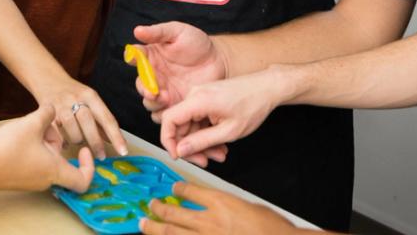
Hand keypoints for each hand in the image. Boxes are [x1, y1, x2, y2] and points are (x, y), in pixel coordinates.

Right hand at [0, 104, 94, 192]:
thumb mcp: (32, 123)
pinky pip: (35, 162)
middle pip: (63, 162)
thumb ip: (47, 113)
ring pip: (48, 159)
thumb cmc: (8, 149)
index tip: (83, 149)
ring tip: (30, 128)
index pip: (83, 180)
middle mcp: (46, 179)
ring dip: (43, 142)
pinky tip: (21, 135)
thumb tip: (53, 108)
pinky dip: (34, 147)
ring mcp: (32, 180)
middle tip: (45, 127)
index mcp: (55, 171)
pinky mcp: (20, 177)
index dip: (89, 166)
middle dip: (57, 141)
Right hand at [33, 77, 128, 160]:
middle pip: (89, 122)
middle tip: (101, 156)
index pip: (106, 118)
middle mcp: (76, 98)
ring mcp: (61, 105)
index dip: (116, 136)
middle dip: (96, 142)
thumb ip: (100, 119)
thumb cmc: (73, 92)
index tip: (123, 151)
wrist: (47, 78)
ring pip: (72, 129)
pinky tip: (65, 143)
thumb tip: (114, 140)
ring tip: (79, 142)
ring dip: (78, 140)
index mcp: (90, 95)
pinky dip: (63, 141)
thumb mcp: (90, 99)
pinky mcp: (47, 113)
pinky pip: (57, 132)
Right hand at [133, 23, 229, 114]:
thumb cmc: (197, 43)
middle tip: (153, 90)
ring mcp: (163, 92)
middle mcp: (153, 76)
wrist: (218, 61)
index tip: (134, 58)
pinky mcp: (174, 105)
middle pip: (140, 85)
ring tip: (167, 98)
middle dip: (144, 89)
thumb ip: (158, 32)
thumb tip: (138, 31)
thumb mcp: (178, 32)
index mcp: (150, 57)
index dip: (132, 58)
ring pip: (149, 103)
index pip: (135, 57)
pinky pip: (163, 115)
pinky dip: (165, 116)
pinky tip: (174, 109)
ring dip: (154, 103)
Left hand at [140, 182, 305, 234]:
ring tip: (144, 224)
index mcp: (221, 203)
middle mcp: (209, 222)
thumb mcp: (250, 207)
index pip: (191, 192)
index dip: (179, 189)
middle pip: (174, 214)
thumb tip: (219, 209)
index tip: (174, 188)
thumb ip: (230, 207)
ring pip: (172, 233)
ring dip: (155, 228)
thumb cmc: (272, 228)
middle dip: (159, 210)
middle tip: (150, 207)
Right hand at [158, 70, 281, 160]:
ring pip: (191, 126)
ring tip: (220, 154)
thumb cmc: (253, 105)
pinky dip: (207, 134)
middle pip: (180, 126)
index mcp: (198, 100)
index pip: (169, 120)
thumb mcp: (228, 131)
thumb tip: (180, 150)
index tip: (178, 156)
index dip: (168, 141)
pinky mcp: (206, 99)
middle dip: (191, 147)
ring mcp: (200, 96)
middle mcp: (195, 95)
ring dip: (202, 143)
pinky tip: (220, 144)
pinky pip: (199, 120)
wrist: (267, 88)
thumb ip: (202, 142)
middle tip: (205, 161)